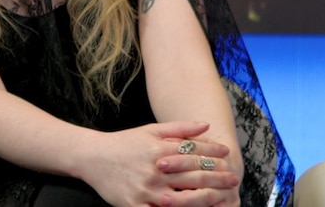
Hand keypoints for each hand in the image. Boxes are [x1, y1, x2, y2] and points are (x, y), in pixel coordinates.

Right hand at [78, 121, 237, 206]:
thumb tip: (206, 125)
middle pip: (193, 176)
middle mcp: (155, 171)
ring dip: (205, 199)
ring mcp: (146, 190)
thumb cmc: (123, 143)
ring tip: (221, 199)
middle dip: (217, 178)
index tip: (227, 156)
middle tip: (233, 180)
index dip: (213, 154)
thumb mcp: (149, 130)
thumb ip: (178, 128)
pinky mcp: (135, 205)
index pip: (193, 153)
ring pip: (183, 199)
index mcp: (159, 150)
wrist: (91, 157)